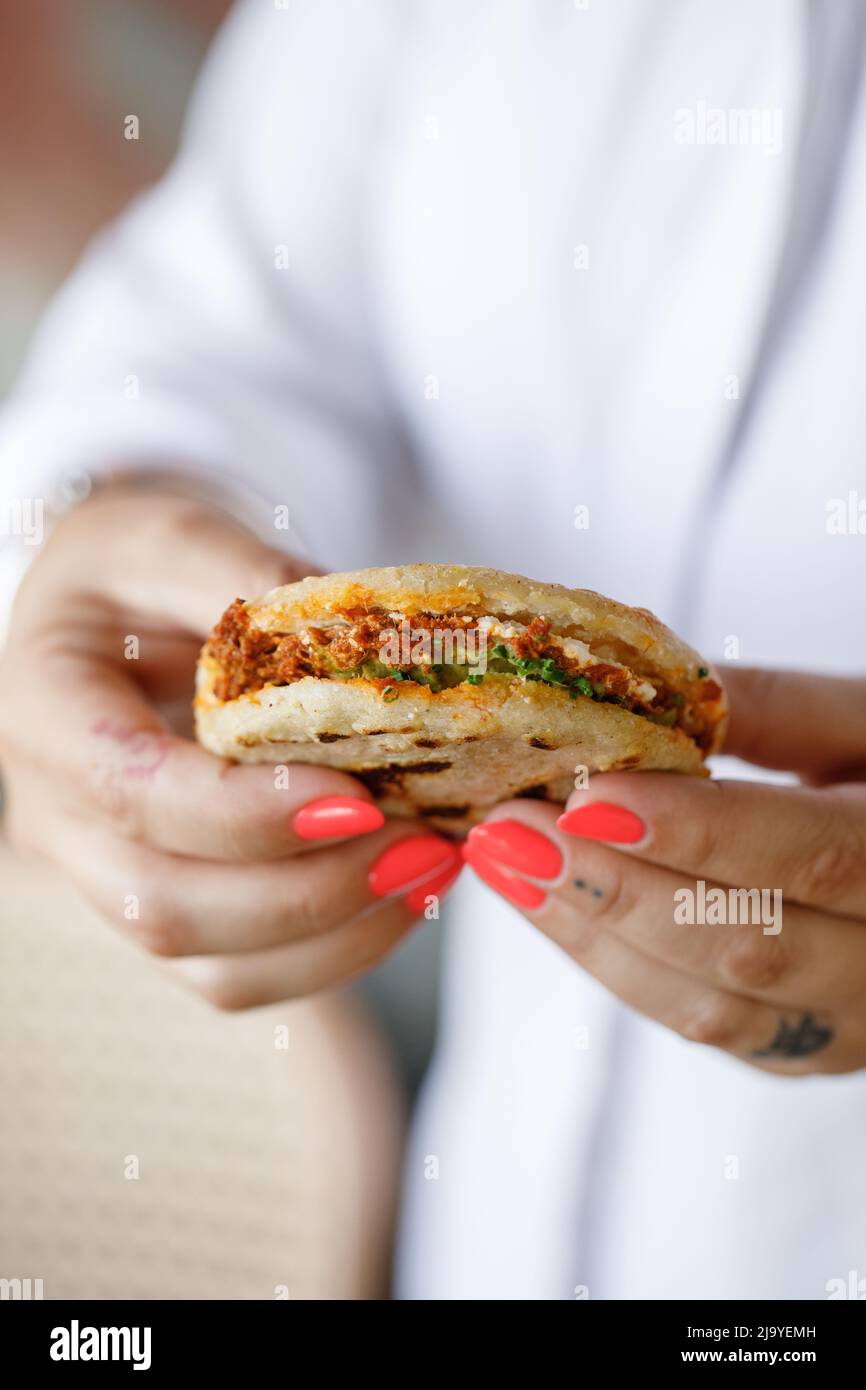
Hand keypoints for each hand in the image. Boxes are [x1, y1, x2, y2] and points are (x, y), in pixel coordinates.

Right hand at [0, 487, 461, 1006]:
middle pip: (166, 903)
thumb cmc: (139, 566)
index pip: (130, 792)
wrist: (120, 608)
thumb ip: (248, 577)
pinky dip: (335, 950)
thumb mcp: (177, 534)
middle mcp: (59, 815)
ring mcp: (110, 876)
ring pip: (212, 965)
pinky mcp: (171, 906)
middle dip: (308, 892)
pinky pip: (245, 973)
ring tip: (429, 868)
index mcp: (46, 711)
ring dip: (337, 935)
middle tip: (420, 846)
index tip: (359, 796)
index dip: (244, 812)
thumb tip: (356, 641)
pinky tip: (404, 892)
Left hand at [463, 667, 865, 1073]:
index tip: (589, 800)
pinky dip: (613, 966)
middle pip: (748, 945)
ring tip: (505, 863)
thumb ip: (771, 709)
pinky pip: (700, 1023)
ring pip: (711, 1006)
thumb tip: (641, 692)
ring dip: (593, 935)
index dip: (699, 834)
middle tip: (509, 828)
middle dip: (615, 889)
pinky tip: (547, 905)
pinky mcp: (802, 1050)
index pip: (814, 857)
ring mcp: (849, 1026)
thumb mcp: (863, 720)